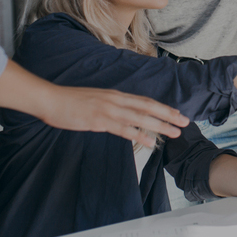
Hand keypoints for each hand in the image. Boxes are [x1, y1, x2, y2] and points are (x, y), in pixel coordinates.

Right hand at [41, 86, 189, 147]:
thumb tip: (123, 115)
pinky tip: (150, 141)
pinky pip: (123, 129)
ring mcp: (108, 110)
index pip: (145, 101)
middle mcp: (116, 100)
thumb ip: (111, 106)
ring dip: (160, 125)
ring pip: (140, 118)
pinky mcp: (99, 120)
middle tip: (185, 122)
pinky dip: (138, 135)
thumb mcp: (96, 100)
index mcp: (116, 95)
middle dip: (168, 115)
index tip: (177, 113)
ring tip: (174, 132)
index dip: (163, 107)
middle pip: (148, 107)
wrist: (51, 99)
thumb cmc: (71, 101)